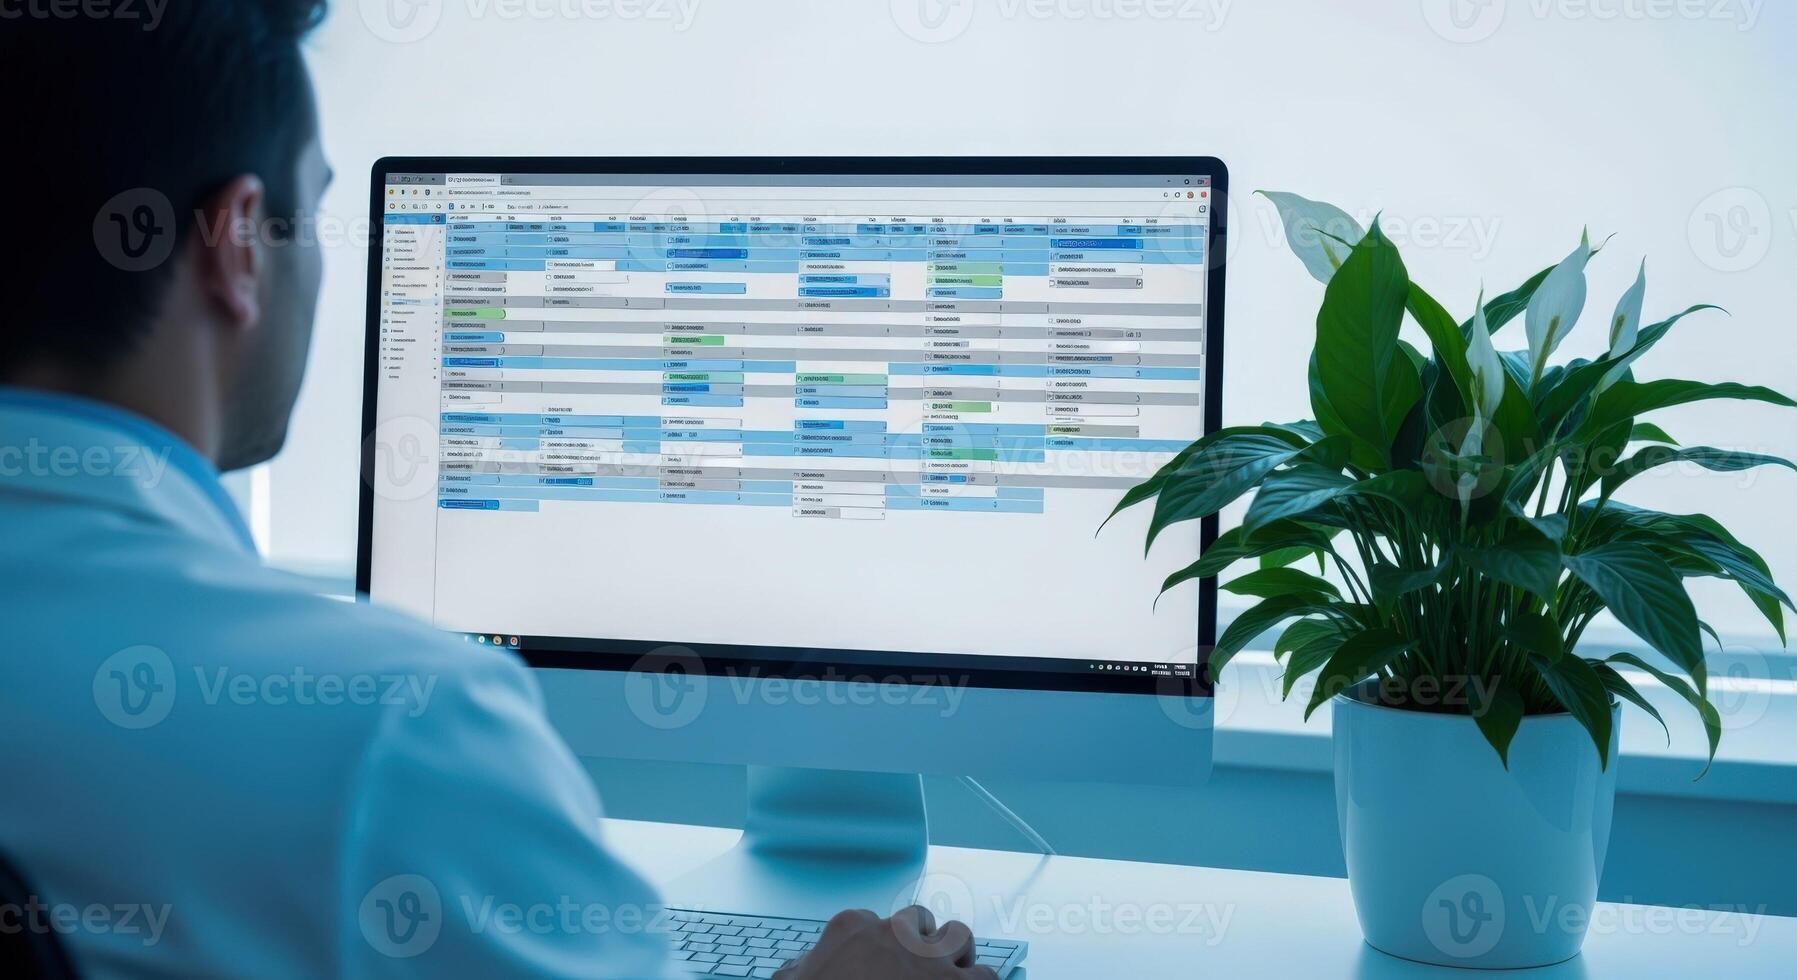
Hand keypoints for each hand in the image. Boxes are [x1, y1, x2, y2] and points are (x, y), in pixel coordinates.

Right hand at [772, 906, 997, 978]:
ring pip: (958, 936)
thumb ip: (796, 972)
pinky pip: (986, 975)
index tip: (878, 966)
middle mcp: (892, 933)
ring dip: (956, 955)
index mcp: (850, 929)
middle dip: (920, 942)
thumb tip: (794, 970)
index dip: (878, 946)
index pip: (870, 921)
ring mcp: (927, 956)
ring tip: (950, 976)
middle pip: (918, 921)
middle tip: (916, 971)